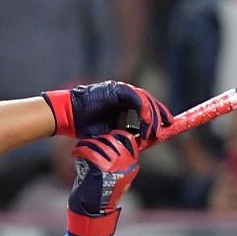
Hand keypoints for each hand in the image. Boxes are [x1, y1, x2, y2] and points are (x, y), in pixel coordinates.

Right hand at [42, 80, 172, 142]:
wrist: (69, 118)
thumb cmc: (86, 127)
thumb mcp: (111, 135)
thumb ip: (125, 137)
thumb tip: (140, 146)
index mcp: (123, 104)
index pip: (145, 108)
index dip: (157, 117)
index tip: (165, 128)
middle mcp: (124, 95)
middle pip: (149, 102)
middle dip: (159, 114)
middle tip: (167, 126)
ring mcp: (121, 91)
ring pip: (144, 99)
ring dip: (151, 116)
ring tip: (154, 131)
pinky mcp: (117, 90)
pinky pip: (135, 98)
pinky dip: (142, 108)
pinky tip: (145, 120)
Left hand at [65, 130, 141, 235]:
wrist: (93, 213)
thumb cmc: (101, 193)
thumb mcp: (114, 175)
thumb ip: (115, 159)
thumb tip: (106, 139)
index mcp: (132, 165)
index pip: (127, 139)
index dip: (114, 135)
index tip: (103, 137)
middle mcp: (126, 164)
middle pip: (111, 139)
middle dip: (97, 139)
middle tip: (88, 143)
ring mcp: (114, 166)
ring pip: (99, 143)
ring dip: (86, 144)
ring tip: (80, 148)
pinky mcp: (100, 169)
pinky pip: (88, 151)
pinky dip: (79, 150)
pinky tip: (76, 154)